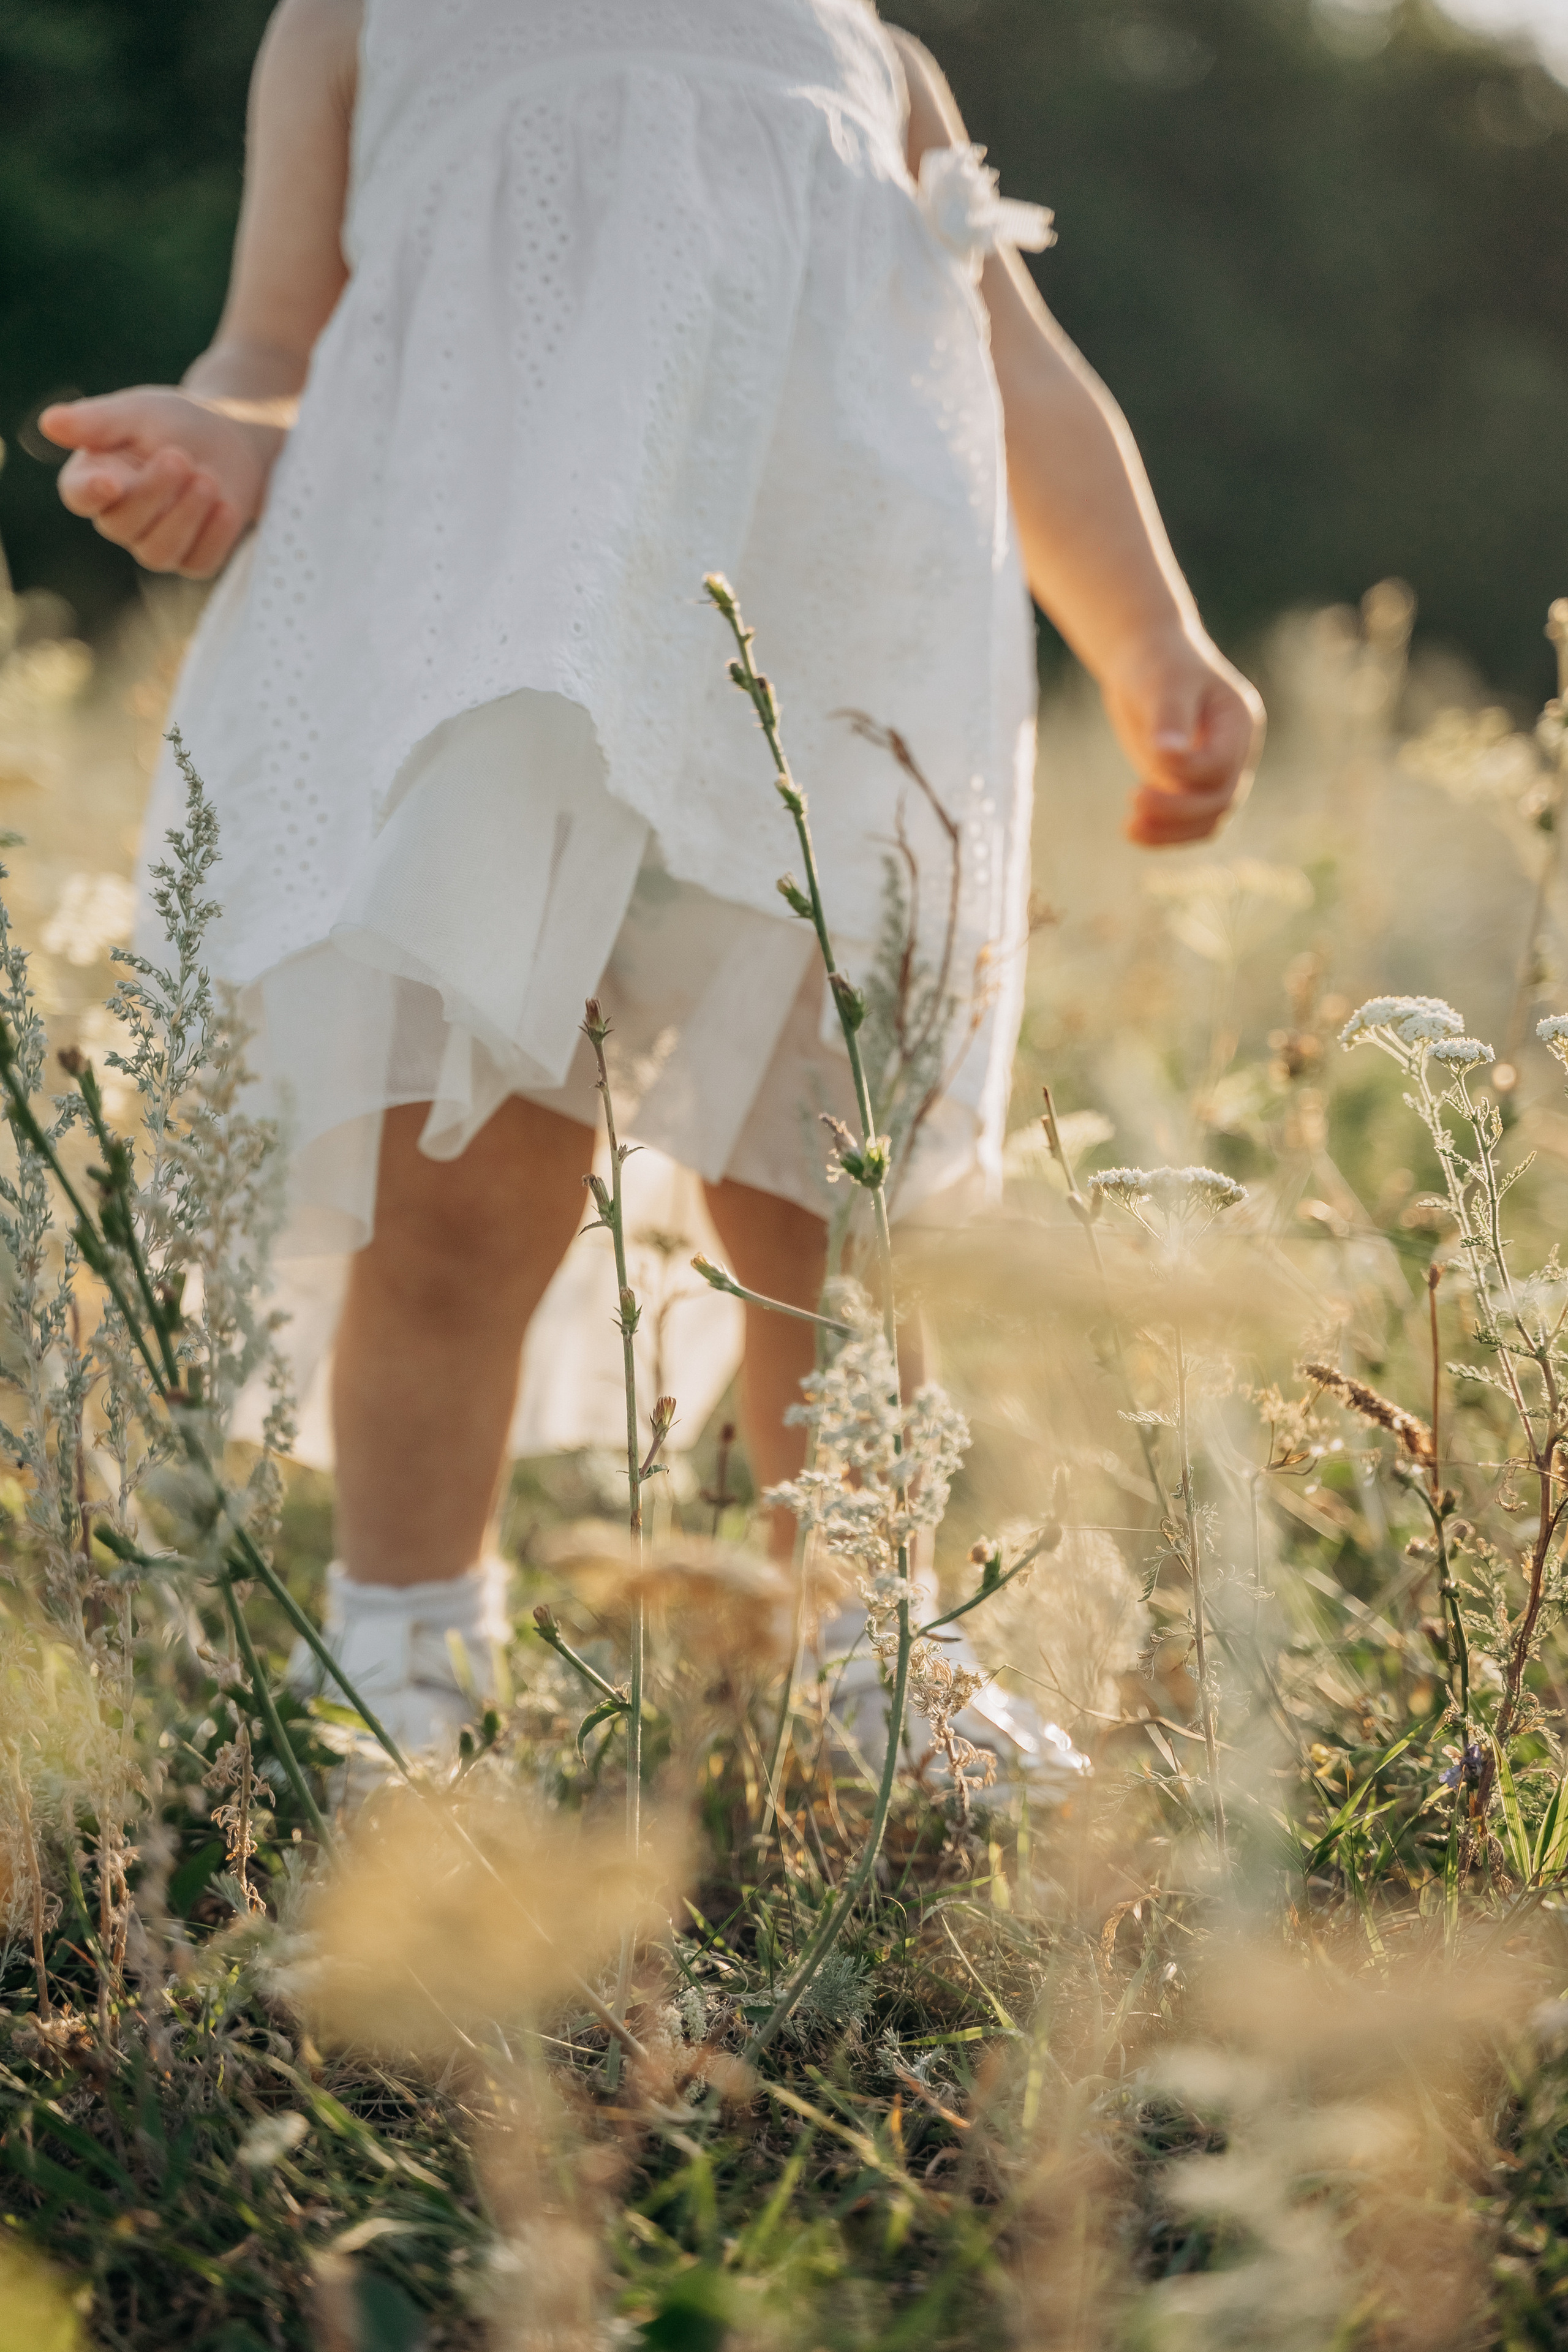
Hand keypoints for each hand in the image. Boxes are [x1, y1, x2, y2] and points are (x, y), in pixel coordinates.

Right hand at [39, 387, 283, 577]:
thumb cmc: (173, 422)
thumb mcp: (137, 412)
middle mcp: (119, 518)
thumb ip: (97, 421)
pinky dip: (215, 536)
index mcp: (94, 479)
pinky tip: (227, 506)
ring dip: (185, 516)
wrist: (229, 438)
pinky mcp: (193, 558)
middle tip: (180, 457)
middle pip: (122, 525)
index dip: (91, 493)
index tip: (110, 482)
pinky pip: (199, 561)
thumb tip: (49, 423)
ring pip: (158, 552)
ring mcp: (155, 543)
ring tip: (208, 478)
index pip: (78, 496)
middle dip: (153, 493)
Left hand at [1101, 627, 1264, 847]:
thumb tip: (1166, 754)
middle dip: (1178, 809)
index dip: (1189, 769)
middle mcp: (1235, 753)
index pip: (1222, 762)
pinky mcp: (1189, 788)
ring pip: (1206, 821)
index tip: (1152, 756)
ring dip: (1170, 831)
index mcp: (1239, 722)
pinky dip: (1162, 832)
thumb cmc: (1157, 664)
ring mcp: (1214, 774)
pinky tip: (1131, 829)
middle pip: (1220, 799)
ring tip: (1128, 828)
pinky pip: (1185, 824)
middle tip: (1133, 799)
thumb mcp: (1163, 682)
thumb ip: (1169, 717)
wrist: (1146, 661)